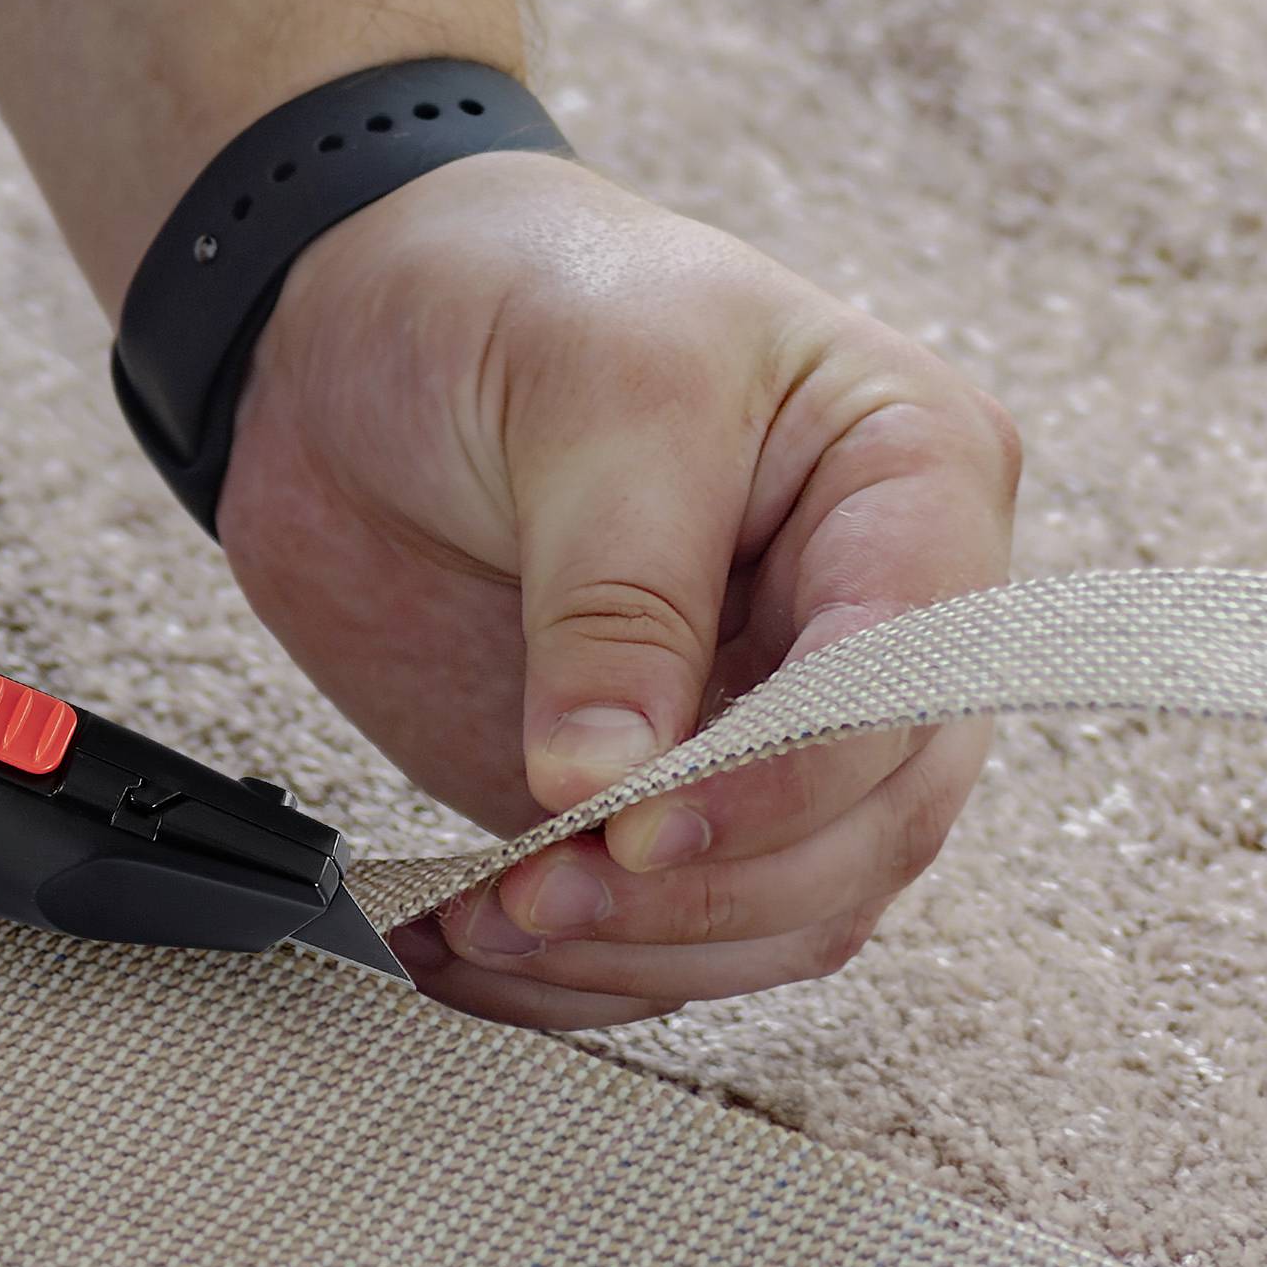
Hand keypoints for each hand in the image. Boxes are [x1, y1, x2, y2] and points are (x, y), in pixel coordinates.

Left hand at [218, 153, 1017, 1027]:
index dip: (790, 779)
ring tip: (484, 927)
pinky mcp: (657, 802)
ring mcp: (765, 728)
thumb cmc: (514, 294)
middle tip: (541, 891)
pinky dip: (570, 972)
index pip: (910, 680)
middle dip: (704, 892)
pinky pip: (665, 936)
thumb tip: (605, 787)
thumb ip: (615, 598)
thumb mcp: (591, 390)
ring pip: (782, 913)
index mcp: (909, 482)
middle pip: (867, 829)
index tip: (643, 823)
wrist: (356, 330)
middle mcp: (865, 625)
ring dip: (636, 954)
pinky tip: (462, 948)